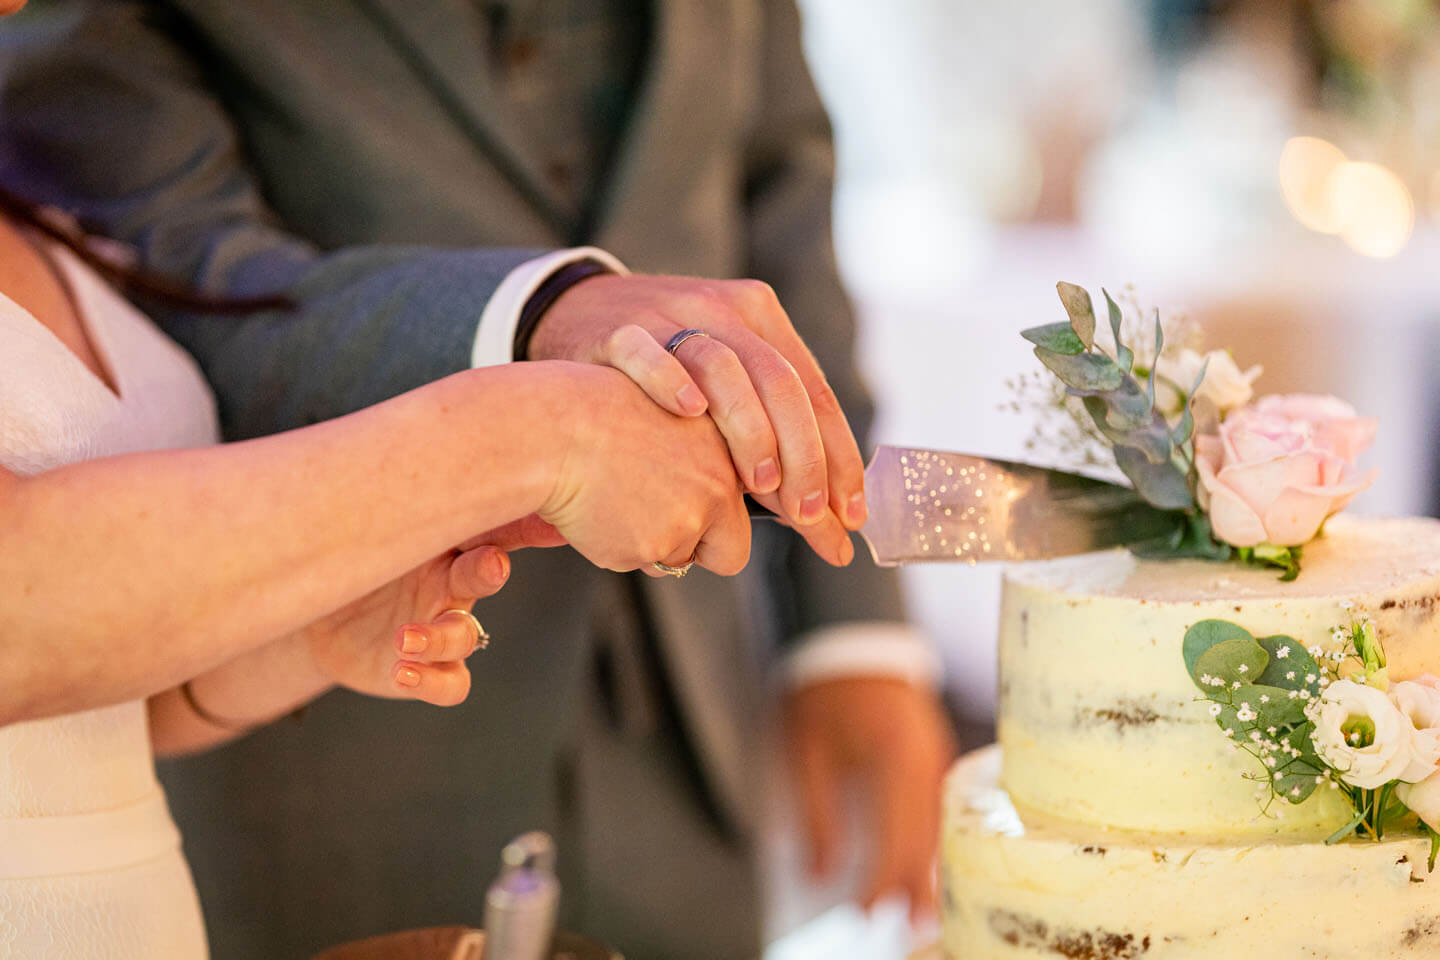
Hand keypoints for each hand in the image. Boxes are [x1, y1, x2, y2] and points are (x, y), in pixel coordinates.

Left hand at [304, 515, 564, 704]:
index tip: (538, 517)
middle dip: (488, 569)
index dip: (519, 524)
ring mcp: (442, 626)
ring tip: (405, 638)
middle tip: (489, 564)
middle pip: (484, 572)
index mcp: (447, 539)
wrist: (318, 611)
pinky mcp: (426, 669)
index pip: (491, 524)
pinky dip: (431, 680)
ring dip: (441, 636)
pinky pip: (452, 683)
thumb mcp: (373, 523)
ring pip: (465, 635)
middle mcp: (451, 582)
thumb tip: (417, 447)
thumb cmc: (356, 555)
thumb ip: (409, 500)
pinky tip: (403, 671)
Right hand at [529, 274, 865, 566]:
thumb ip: (767, 429)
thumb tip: (817, 511)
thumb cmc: (658, 372)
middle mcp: (722, 311)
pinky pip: (649, 353)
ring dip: (751, 430)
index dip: (838, 456)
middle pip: (781, 383)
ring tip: (762, 484)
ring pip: (726, 368)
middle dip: (804, 455)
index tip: (849, 512)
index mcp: (760, 318)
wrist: (572, 317)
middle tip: (808, 513)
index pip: (814, 392)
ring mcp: (669, 316)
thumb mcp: (723, 380)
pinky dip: (672, 381)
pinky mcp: (618, 331)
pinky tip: (690, 414)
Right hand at [539, 364, 752, 576]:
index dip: (720, 522)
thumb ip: (700, 457)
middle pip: (728, 552)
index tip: (697, 516)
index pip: (747, 510)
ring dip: (649, 543)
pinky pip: (636, 562)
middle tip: (657, 525)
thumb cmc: (597, 412)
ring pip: (674, 558)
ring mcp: (684, 521)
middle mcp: (716, 487)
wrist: (554, 429)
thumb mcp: (667, 416)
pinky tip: (597, 510)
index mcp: (727, 451)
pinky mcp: (649, 547)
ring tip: (614, 499)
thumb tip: (710, 498)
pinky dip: (616, 546)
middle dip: (700, 550)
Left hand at [784, 675, 956, 920]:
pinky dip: (930, 844)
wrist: (855, 641)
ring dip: (927, 870)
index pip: (895, 836)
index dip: (883, 881)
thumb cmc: (825, 692)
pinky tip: (925, 872)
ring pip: (937, 827)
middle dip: (914, 886)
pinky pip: (936, 811)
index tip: (866, 914)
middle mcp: (925, 762)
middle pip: (925, 838)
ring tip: (919, 916)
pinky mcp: (933, 759)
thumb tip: (818, 874)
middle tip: (903, 929)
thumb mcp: (806, 750)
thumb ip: (813, 814)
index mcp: (894, 758)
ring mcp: (935, 759)